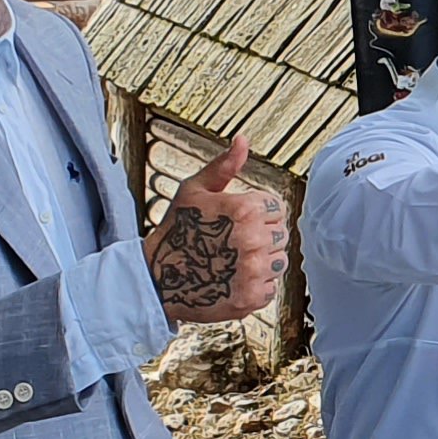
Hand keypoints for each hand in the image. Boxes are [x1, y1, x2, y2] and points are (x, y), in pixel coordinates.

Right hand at [149, 137, 286, 322]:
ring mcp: (253, 270)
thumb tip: (242, 141)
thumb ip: (223, 166)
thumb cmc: (175, 232)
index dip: (259, 213)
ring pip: (280, 260)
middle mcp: (252, 240)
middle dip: (262, 236)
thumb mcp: (194, 190)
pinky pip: (272, 287)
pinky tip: (234, 278)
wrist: (156, 278)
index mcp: (244, 209)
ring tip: (234, 260)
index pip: (277, 207)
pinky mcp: (251, 297)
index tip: (239, 220)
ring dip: (263, 261)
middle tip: (233, 241)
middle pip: (281, 234)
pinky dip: (258, 285)